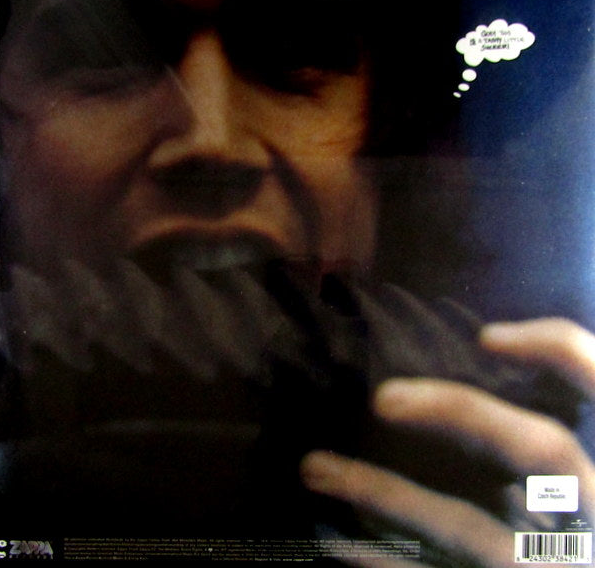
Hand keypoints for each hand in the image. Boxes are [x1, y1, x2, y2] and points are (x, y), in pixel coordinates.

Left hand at [300, 318, 594, 566]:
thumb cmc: (577, 523)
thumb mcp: (577, 478)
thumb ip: (546, 439)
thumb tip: (489, 363)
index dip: (560, 350)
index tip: (488, 336)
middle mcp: (589, 517)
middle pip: (539, 450)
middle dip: (460, 410)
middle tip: (382, 396)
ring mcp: (547, 566)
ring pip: (466, 523)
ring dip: (382, 492)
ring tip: (314, 468)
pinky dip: (389, 561)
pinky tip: (339, 544)